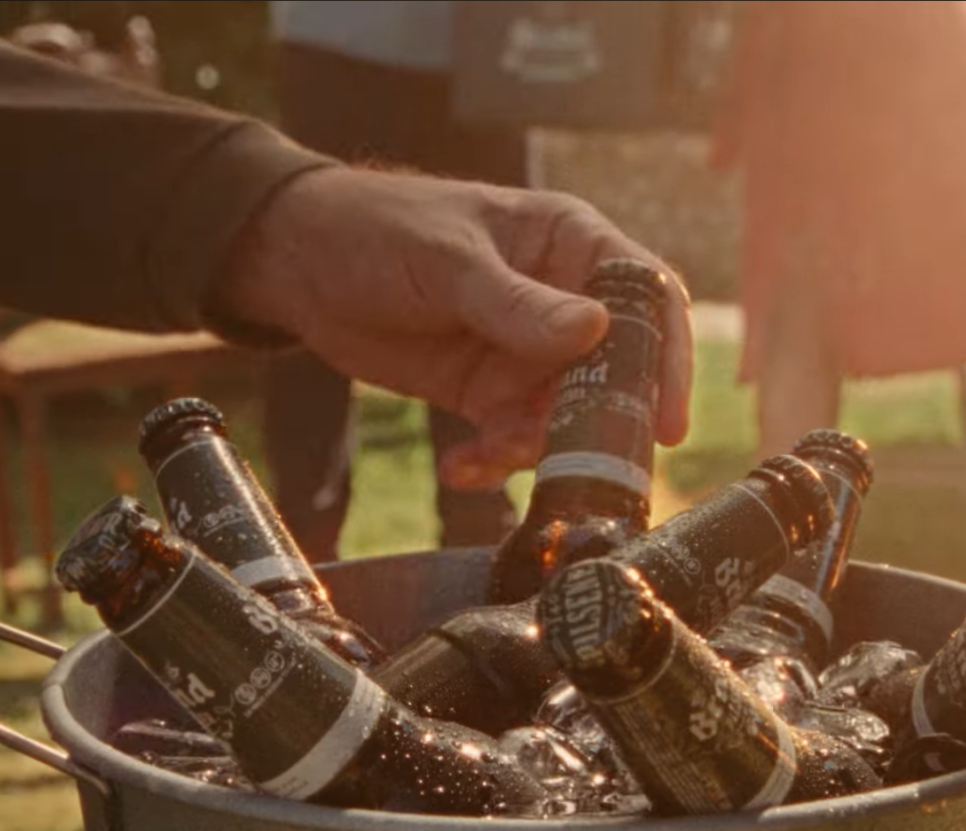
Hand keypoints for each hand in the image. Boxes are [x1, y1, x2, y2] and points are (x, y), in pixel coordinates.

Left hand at [215, 167, 692, 487]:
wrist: (298, 263)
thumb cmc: (378, 229)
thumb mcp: (447, 261)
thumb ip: (516, 302)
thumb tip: (595, 331)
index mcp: (569, 242)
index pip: (646, 298)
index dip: (667, 360)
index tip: (665, 420)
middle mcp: (560, 301)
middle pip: (615, 372)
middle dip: (603, 423)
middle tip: (588, 467)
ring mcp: (525, 351)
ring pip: (565, 416)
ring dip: (538, 447)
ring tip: (491, 451)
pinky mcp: (486, 392)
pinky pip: (510, 438)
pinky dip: (492, 460)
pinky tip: (459, 465)